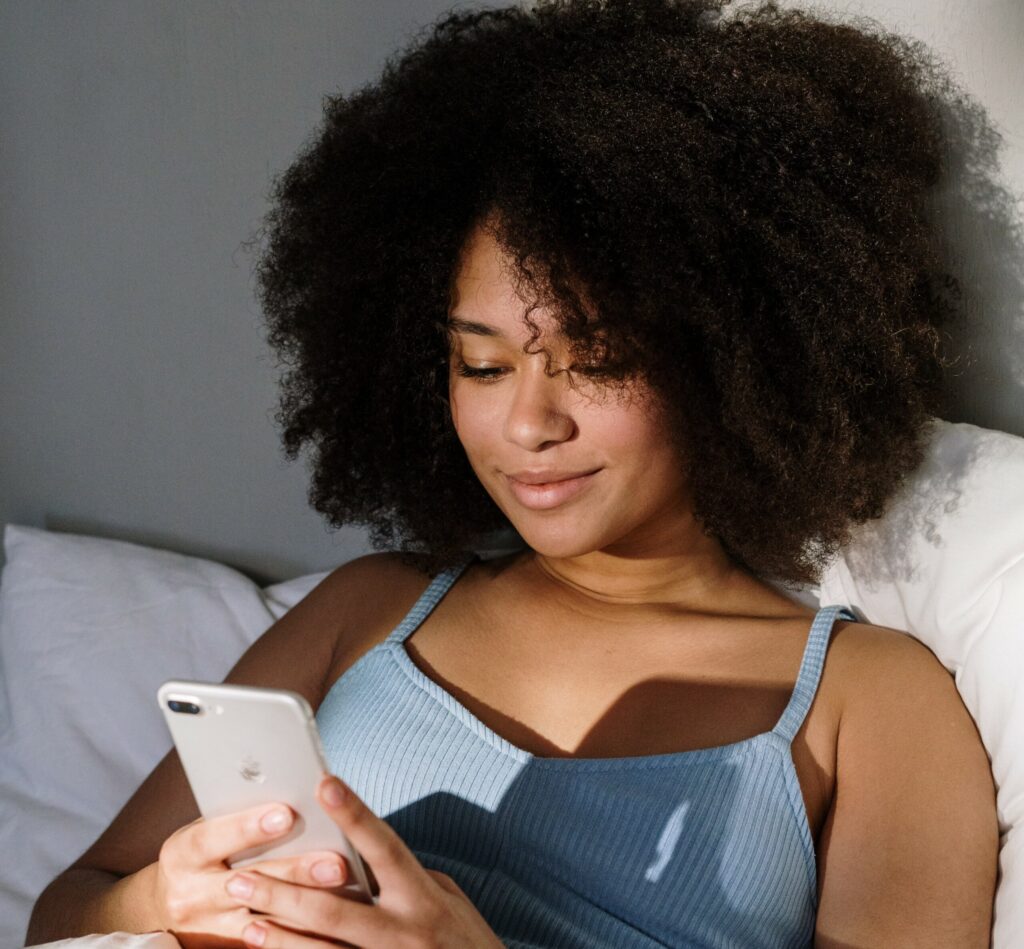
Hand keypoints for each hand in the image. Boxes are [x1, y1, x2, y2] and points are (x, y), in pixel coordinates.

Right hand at [152, 801, 352, 946]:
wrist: (165, 906)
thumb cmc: (201, 852)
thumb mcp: (206, 829)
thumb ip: (238, 818)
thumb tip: (292, 794)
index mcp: (182, 854)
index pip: (213, 838)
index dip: (249, 827)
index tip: (287, 814)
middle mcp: (190, 895)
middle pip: (247, 884)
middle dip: (295, 872)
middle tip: (336, 862)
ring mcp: (207, 928)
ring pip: (263, 921)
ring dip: (306, 906)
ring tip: (344, 892)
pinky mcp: (224, 948)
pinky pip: (266, 944)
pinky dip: (300, 932)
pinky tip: (333, 924)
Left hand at [221, 774, 504, 948]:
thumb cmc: (466, 939)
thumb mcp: (446, 898)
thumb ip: (404, 877)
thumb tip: (363, 857)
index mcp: (421, 895)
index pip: (383, 845)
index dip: (354, 814)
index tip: (324, 783)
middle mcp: (403, 930)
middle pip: (333, 908)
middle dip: (282, 892)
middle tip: (239, 878)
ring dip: (278, 937)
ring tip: (241, 921)